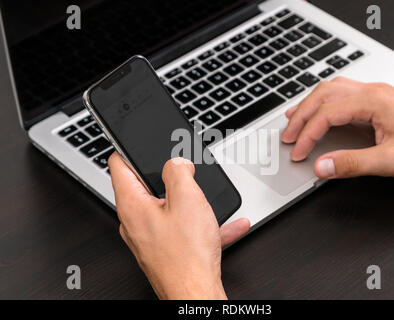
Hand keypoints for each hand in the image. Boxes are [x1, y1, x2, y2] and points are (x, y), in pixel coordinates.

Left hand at [108, 153, 249, 299]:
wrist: (196, 294)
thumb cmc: (187, 255)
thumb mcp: (188, 199)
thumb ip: (178, 171)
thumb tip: (176, 162)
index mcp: (132, 205)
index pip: (119, 165)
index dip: (129, 148)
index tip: (139, 142)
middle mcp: (135, 221)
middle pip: (144, 186)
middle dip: (166, 175)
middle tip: (183, 169)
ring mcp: (149, 237)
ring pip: (167, 208)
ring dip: (188, 201)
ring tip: (206, 199)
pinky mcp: (164, 249)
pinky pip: (182, 229)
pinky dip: (200, 223)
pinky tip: (224, 224)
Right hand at [282, 77, 393, 179]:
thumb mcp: (391, 161)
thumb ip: (352, 164)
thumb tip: (322, 166)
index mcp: (373, 101)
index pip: (326, 114)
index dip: (307, 134)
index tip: (298, 152)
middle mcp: (372, 92)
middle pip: (323, 95)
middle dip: (300, 115)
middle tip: (287, 135)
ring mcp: (375, 93)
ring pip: (331, 89)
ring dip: (309, 104)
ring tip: (293, 118)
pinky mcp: (378, 100)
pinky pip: (342, 93)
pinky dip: (323, 102)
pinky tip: (319, 110)